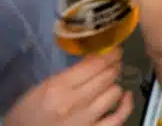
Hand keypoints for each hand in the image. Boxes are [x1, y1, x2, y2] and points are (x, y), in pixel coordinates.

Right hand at [5, 48, 133, 125]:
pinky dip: (126, 105)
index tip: (115, 50)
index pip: (95, 64)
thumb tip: (96, 58)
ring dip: (114, 84)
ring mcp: (86, 121)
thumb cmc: (29, 112)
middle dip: (114, 66)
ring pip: (115, 92)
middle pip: (108, 76)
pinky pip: (119, 117)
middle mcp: (75, 103)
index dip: (110, 54)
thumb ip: (70, 74)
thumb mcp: (45, 87)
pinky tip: (126, 96)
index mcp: (59, 87)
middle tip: (114, 62)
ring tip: (110, 81)